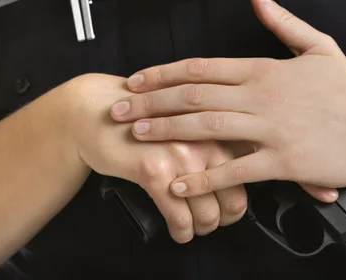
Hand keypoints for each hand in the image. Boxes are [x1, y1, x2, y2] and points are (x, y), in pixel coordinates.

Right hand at [63, 74, 247, 242]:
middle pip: (234, 199)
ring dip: (201, 229)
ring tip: (192, 225)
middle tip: (211, 220)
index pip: (246, 173)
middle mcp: (204, 140)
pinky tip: (177, 230)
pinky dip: (181, 232)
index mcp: (215, 126)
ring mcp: (181, 155)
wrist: (99, 112)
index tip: (227, 202)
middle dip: (223, 219)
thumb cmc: (141, 117)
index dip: (237, 195)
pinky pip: (179, 219)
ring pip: (209, 214)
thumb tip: (235, 170)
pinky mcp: (154, 171)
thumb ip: (212, 137)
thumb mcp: (186, 119)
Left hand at [110, 0, 345, 198]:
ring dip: (166, 132)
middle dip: (150, 101)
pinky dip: (203, 175)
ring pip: (206, 128)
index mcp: (263, 68)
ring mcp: (271, 129)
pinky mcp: (283, 161)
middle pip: (193, 96)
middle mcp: (260, 96)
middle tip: (119, 108)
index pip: (202, 67)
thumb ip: (280, 19)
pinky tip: (178, 180)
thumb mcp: (316, 44)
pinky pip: (235, 168)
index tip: (136, 79)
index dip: (163, 73)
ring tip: (137, 135)